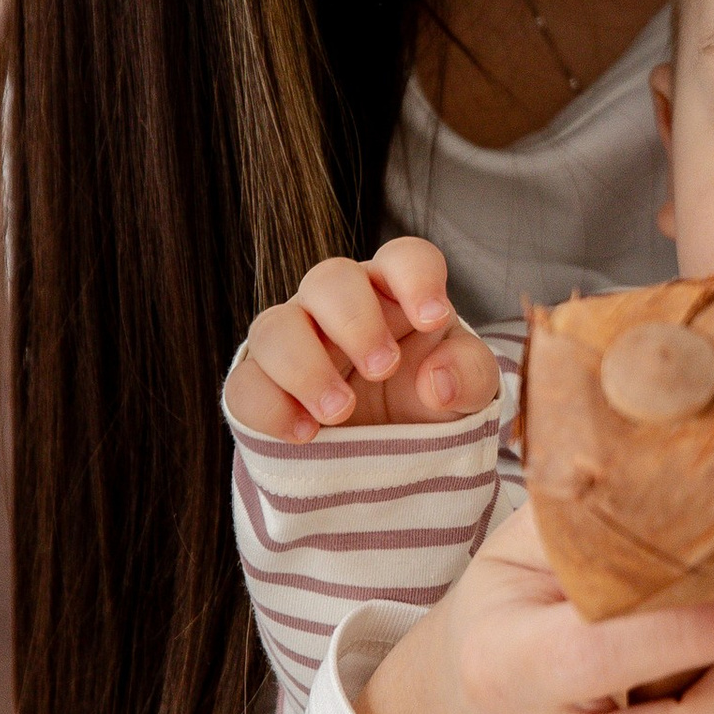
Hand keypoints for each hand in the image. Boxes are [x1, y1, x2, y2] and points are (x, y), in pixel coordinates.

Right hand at [229, 237, 498, 438]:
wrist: (392, 454)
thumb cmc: (430, 399)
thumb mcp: (467, 390)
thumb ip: (468, 375)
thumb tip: (436, 381)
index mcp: (395, 292)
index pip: (403, 258)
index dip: (416, 279)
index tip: (434, 318)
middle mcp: (338, 306)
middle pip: (329, 279)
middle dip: (355, 322)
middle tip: (383, 368)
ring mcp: (293, 343)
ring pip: (273, 327)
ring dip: (304, 367)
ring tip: (340, 412)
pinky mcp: (261, 388)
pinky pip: (244, 386)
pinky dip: (272, 409)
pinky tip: (307, 435)